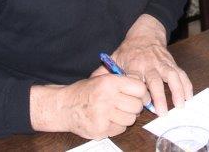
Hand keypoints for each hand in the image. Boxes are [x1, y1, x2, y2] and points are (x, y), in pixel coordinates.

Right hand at [30, 74, 145, 138]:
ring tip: (116, 112)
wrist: (63, 106)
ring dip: (126, 117)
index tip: (142, 96)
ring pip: (130, 119)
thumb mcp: (102, 78)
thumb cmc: (85, 91)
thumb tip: (145, 88)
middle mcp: (107, 98)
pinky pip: (120, 129)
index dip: (143, 93)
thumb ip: (123, 81)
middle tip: (128, 105)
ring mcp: (103, 115)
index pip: (140, 88)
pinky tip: (108, 119)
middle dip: (135, 106)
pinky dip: (118, 126)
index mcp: (109, 82)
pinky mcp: (100, 129)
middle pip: (137, 106)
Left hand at [92, 15, 192, 115]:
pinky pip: (181, 73)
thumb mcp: (115, 58)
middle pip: (155, 80)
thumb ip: (104, 71)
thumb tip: (91, 82)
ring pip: (172, 76)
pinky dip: (186, 84)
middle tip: (163, 112)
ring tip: (181, 105)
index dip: (140, 92)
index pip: (137, 79)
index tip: (143, 104)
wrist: (145, 33)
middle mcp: (149, 64)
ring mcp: (162, 63)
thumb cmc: (129, 50)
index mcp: (134, 65)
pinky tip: (189, 96)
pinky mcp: (171, 62)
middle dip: (160, 96)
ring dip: (178, 90)